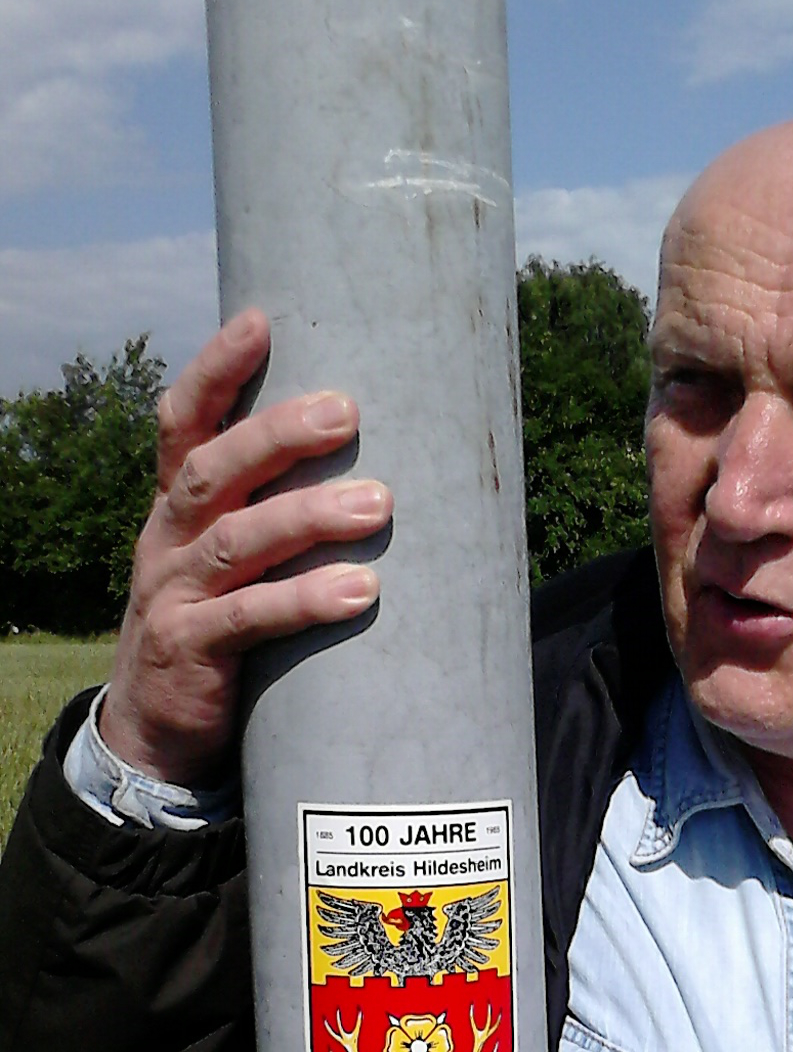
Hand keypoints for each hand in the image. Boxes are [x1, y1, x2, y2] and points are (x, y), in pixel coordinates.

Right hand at [98, 308, 392, 787]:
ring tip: (379, 504)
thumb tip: (374, 463)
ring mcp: (172, 595)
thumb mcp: (229, 563)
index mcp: (175, 508)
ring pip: (236, 541)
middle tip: (347, 410)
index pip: (183, 422)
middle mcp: (166, 540)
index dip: (216, 370)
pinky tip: (360, 591)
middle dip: (277, 435)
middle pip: (213, 470)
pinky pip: (249, 619)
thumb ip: (271, 514)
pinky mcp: (190, 650)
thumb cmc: (217, 629)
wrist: (154, 730)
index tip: (260, 320)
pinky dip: (305, 601)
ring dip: (308, 516)